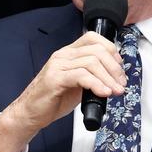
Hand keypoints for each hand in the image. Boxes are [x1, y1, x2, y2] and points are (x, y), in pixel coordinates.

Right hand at [0, 31, 125, 151]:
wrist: (30, 113)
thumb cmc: (53, 99)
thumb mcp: (77, 84)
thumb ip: (92, 76)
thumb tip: (114, 77)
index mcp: (69, 53)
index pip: (93, 38)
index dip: (111, 51)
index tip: (119, 69)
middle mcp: (63, 55)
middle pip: (97, 50)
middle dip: (114, 68)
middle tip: (120, 84)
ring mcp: (58, 66)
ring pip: (92, 62)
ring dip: (108, 78)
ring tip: (115, 91)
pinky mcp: (55, 79)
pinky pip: (81, 76)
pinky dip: (96, 84)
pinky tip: (103, 93)